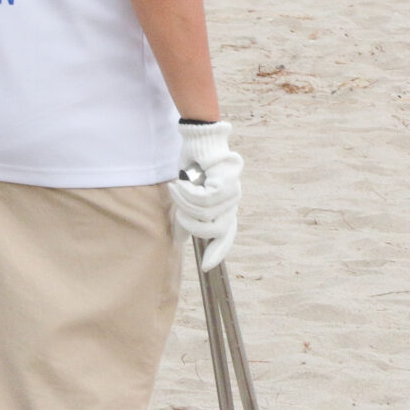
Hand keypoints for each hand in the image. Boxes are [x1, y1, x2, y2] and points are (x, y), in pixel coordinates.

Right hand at [170, 120, 241, 271]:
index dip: (217, 252)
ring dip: (183, 203)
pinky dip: (186, 193)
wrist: (198, 141)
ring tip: (176, 188)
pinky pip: (202, 200)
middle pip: (212, 230)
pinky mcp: (225, 182)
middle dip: (189, 222)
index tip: (206, 268)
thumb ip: (191, 215)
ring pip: (204, 214)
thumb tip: (183, 238)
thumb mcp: (190, 196)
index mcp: (227, 208)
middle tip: (177, 208)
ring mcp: (232, 192)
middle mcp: (233, 202)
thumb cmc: (193, 167)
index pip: (226, 236)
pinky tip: (180, 182)